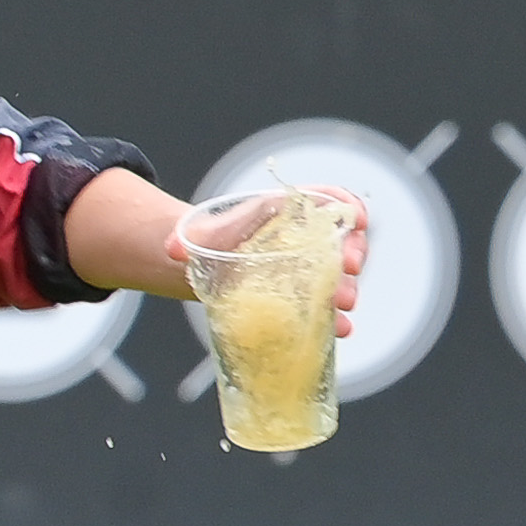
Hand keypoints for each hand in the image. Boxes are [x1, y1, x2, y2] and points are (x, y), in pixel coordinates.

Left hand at [171, 183, 370, 330]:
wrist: (212, 264)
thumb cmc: (214, 241)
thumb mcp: (200, 236)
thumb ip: (186, 238)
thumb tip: (171, 249)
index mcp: (286, 211)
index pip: (327, 198)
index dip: (345, 204)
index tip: (354, 219)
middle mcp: (306, 237)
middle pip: (343, 236)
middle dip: (353, 249)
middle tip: (348, 266)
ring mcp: (310, 267)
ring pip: (341, 273)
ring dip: (346, 286)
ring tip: (343, 301)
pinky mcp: (307, 296)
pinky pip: (329, 304)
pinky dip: (337, 317)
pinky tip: (340, 328)